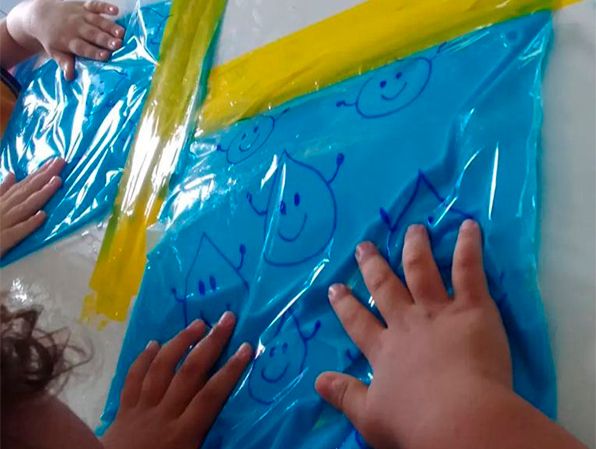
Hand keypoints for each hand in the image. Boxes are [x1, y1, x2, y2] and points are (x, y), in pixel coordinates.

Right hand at [0, 158, 65, 257]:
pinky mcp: (4, 240)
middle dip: (44, 175)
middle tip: (61, 162)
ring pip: (25, 206)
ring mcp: (4, 223)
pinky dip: (30, 223)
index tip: (57, 160)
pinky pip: (18, 231)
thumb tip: (11, 174)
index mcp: (2, 201)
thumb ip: (1, 190)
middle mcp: (4, 208)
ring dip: (42, 194)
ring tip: (57, 182)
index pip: (25, 183)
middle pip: (27, 190)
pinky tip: (42, 215)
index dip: (41, 172)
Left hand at [7, 0, 124, 79]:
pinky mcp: (83, 6)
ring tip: (122, 33)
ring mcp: (80, 16)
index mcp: (69, 41)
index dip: (94, 52)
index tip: (105, 56)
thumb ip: (63, 62)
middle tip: (118, 45)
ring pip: (97, 21)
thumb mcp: (54, 52)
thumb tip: (69, 76)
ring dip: (110, 27)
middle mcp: (75, 27)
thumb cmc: (52, 38)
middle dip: (105, 39)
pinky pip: (95, 6)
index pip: (83, 48)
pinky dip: (105, 7)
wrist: (41, 15)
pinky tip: (115, 11)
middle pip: (93, 34)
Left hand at [102, 312, 252, 448]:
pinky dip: (143, 359)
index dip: (230, 371)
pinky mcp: (123, 410)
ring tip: (197, 323)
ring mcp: (141, 409)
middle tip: (226, 319)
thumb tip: (234, 435)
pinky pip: (133, 379)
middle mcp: (164, 415)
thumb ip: (209, 445)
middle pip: (189, 373)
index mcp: (183, 434)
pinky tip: (153, 343)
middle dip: (210, 343)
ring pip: (161, 368)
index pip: (211, 396)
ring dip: (180, 342)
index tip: (246, 348)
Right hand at [316, 221, 511, 448]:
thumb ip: (344, 395)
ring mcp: (437, 311)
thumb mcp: (370, 417)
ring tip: (413, 230)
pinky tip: (468, 226)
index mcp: (384, 350)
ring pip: (421, 270)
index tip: (335, 288)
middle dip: (373, 266)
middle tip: (364, 247)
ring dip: (415, 248)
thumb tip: (317, 381)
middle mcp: (406, 323)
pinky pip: (467, 271)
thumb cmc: (415, 423)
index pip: (358, 322)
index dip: (345, 305)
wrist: (459, 419)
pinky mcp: (471, 308)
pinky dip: (468, 246)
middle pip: (386, 288)